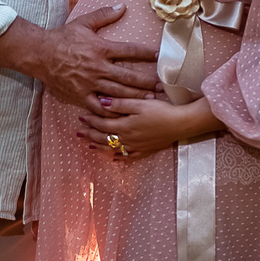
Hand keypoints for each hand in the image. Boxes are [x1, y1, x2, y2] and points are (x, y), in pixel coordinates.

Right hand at [39, 6, 159, 110]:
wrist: (39, 54)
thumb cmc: (62, 37)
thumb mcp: (84, 22)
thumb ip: (104, 15)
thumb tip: (122, 6)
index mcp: (101, 48)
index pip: (130, 51)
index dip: (146, 54)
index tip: (159, 57)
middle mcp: (98, 68)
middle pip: (128, 77)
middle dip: (147, 82)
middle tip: (162, 86)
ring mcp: (90, 84)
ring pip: (118, 94)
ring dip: (136, 97)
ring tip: (151, 100)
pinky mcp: (81, 96)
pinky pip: (99, 107)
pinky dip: (112, 111)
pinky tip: (123, 114)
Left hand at [76, 97, 219, 159]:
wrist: (180, 124)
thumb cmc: (160, 111)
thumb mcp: (138, 103)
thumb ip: (119, 104)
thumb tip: (101, 102)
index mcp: (124, 126)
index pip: (101, 125)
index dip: (90, 121)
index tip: (81, 117)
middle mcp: (127, 139)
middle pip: (104, 138)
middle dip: (90, 135)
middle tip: (79, 133)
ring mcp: (136, 147)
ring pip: (113, 149)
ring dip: (100, 147)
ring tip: (90, 145)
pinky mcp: (146, 150)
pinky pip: (129, 156)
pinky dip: (119, 157)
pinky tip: (115, 158)